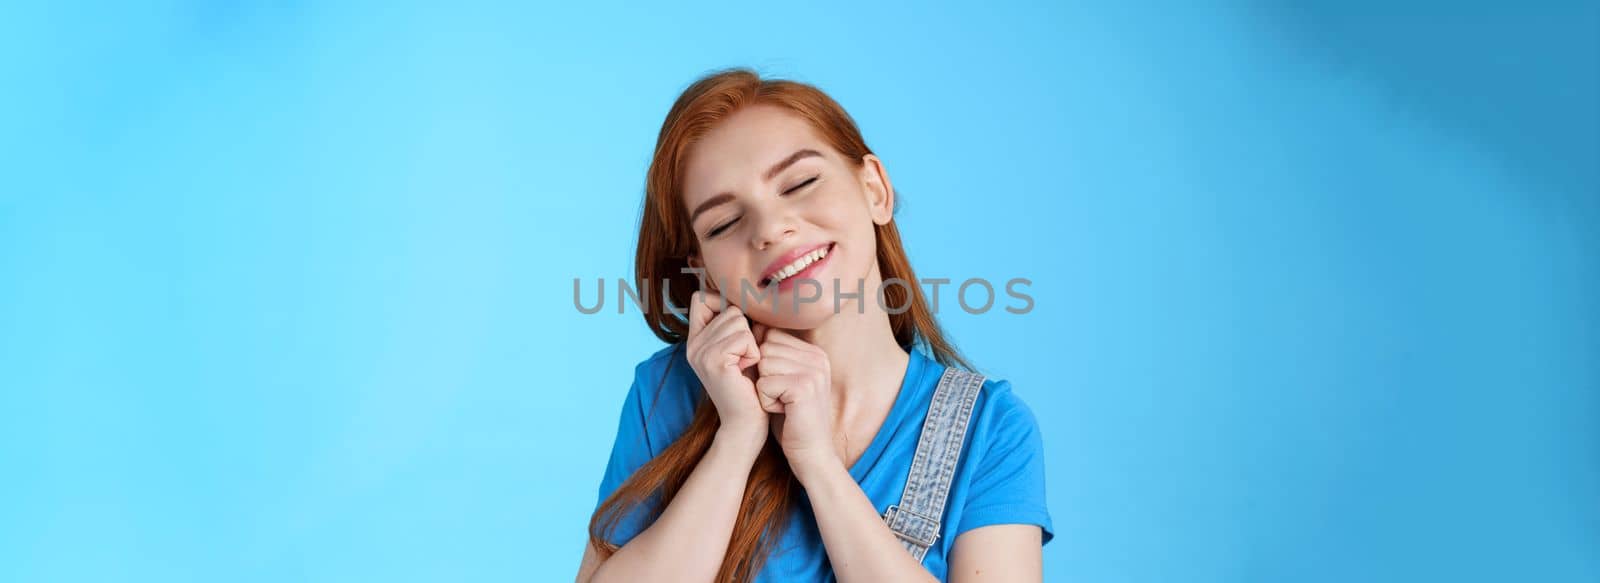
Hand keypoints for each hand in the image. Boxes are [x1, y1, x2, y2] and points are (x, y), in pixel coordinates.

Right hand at [685, 291, 769, 445]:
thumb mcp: (740, 348)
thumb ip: (735, 322)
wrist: (747, 423)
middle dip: (747, 331)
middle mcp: (692, 344)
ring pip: (738, 320)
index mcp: (695, 339)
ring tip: (746, 366)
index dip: (724, 304)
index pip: (702, 297)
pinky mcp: (713, 361)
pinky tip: (747, 372)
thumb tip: (744, 290)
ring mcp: (699, 352)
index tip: (740, 329)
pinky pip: (744, 337)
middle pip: (729, 308)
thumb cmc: (751, 384)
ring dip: (752, 343)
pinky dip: (754, 353)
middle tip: (744, 360)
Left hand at [754, 329, 839, 475]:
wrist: (811, 453)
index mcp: (814, 352)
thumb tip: (752, 327)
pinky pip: (764, 384)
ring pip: (762, 365)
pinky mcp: (804, 387)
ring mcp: (813, 371)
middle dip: (763, 376)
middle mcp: (817, 357)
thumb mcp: (784, 380)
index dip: (764, 363)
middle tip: (782, 397)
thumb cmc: (792, 418)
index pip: (771, 336)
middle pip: (765, 349)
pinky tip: (784, 412)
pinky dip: (766, 402)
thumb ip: (774, 354)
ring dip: (764, 390)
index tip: (780, 385)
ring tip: (783, 404)